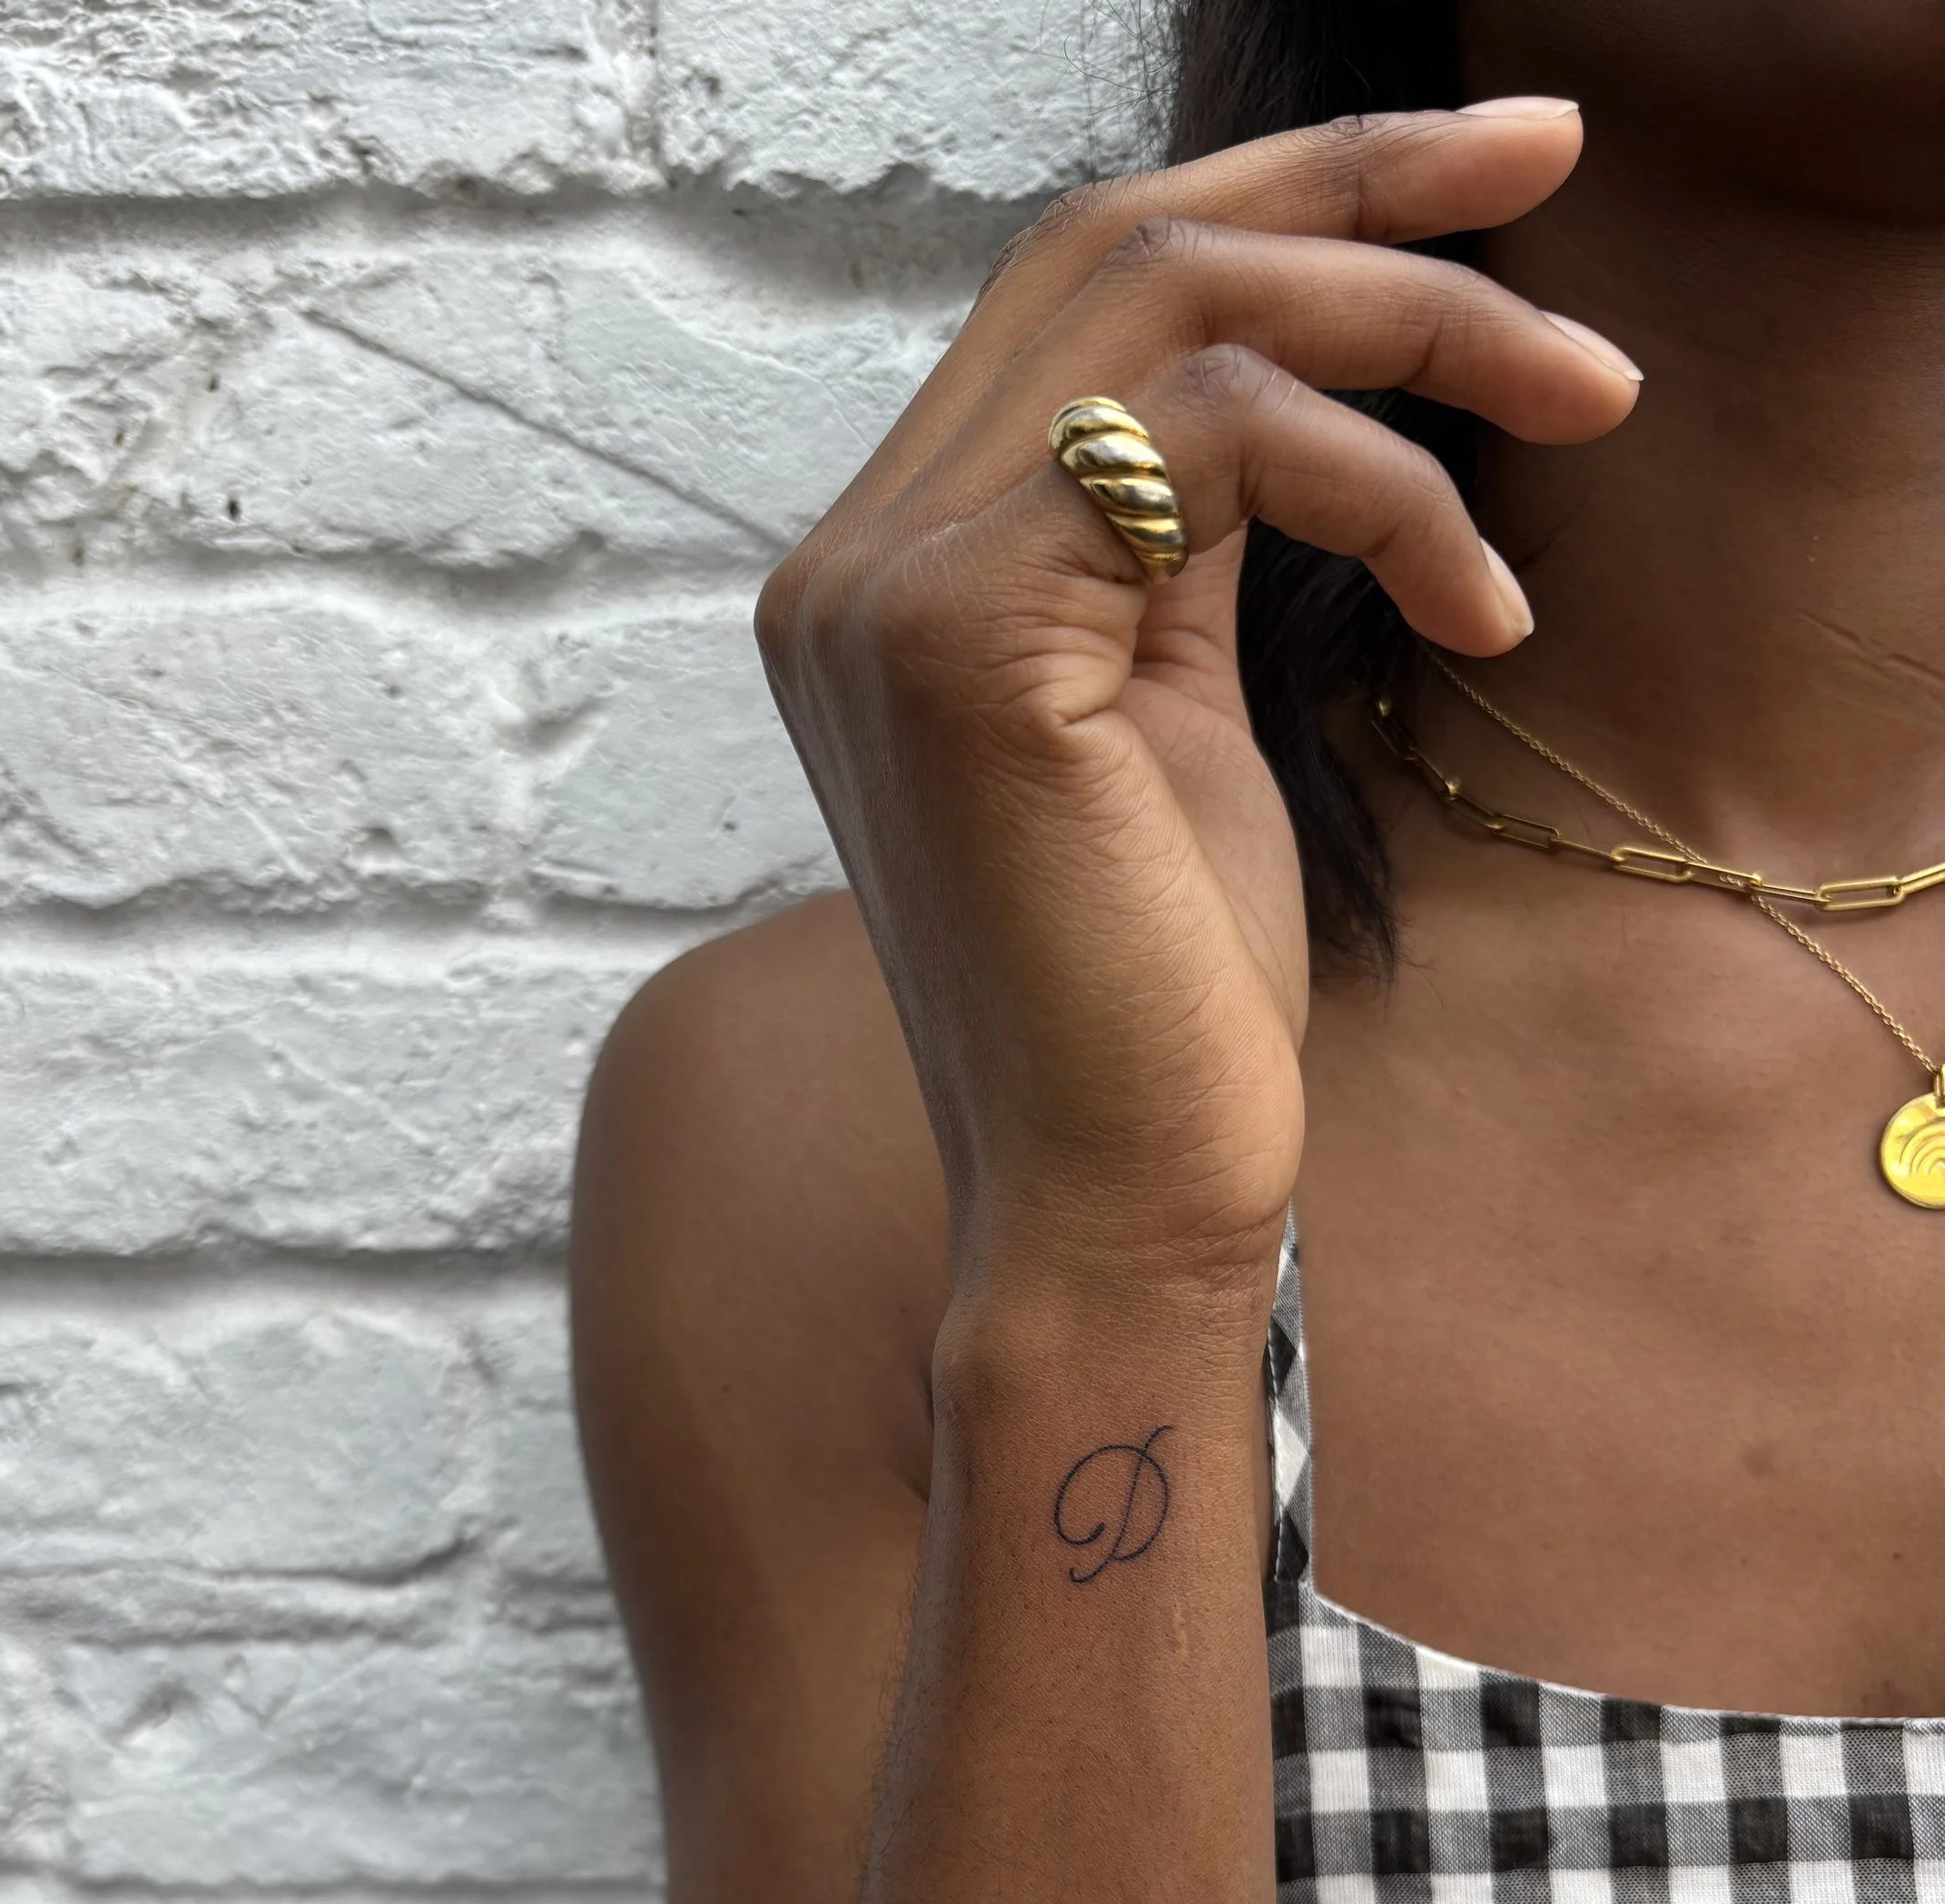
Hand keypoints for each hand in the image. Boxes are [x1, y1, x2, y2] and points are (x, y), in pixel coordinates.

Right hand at [756, 104, 1639, 1293]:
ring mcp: (882, 594)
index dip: (1283, 194)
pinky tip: (1482, 607)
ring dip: (1418, 324)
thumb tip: (1292, 384)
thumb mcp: (1178, 714)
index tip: (1487, 178)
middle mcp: (849, 566)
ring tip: (1589, 401)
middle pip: (1111, 242)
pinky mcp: (961, 641)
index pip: (1074, 295)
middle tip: (1561, 168)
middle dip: (1359, 185)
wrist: (1112, 1202)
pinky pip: (1219, 434)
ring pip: (1169, 304)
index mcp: (887, 578)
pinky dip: (1390, 479)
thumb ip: (1182, 537)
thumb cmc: (1160, 999)